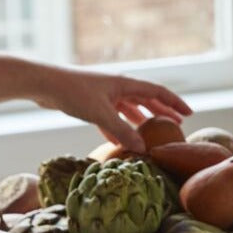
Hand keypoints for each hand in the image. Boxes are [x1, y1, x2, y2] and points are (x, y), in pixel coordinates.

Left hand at [36, 66, 191, 152]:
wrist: (43, 83)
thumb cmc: (73, 92)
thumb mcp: (101, 114)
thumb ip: (122, 132)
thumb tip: (143, 150)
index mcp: (125, 84)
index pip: (158, 92)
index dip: (175, 103)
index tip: (189, 113)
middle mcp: (118, 87)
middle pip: (147, 100)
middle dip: (163, 112)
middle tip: (178, 124)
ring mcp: (105, 95)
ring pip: (130, 109)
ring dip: (143, 121)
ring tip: (154, 134)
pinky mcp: (92, 104)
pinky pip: (112, 118)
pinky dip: (120, 128)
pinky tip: (122, 142)